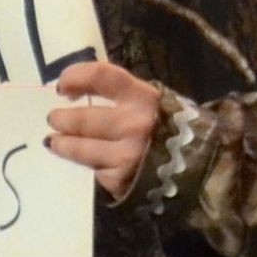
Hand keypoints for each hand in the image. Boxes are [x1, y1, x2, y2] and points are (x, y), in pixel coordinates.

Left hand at [47, 58, 167, 200]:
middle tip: (53, 118)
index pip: (101, 77)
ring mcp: (126, 154)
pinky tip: (91, 165)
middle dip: (63, 119)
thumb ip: (126, 97)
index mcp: (144, 98)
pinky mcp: (120, 180)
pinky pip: (95, 170)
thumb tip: (82, 91)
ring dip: (61, 144)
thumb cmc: (173, 130)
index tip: (61, 86)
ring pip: (80, 148)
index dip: (76, 77)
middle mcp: (135, 124)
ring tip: (53, 142)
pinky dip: (90, 166)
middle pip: (83, 118)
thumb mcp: (156, 104)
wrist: (203, 170)